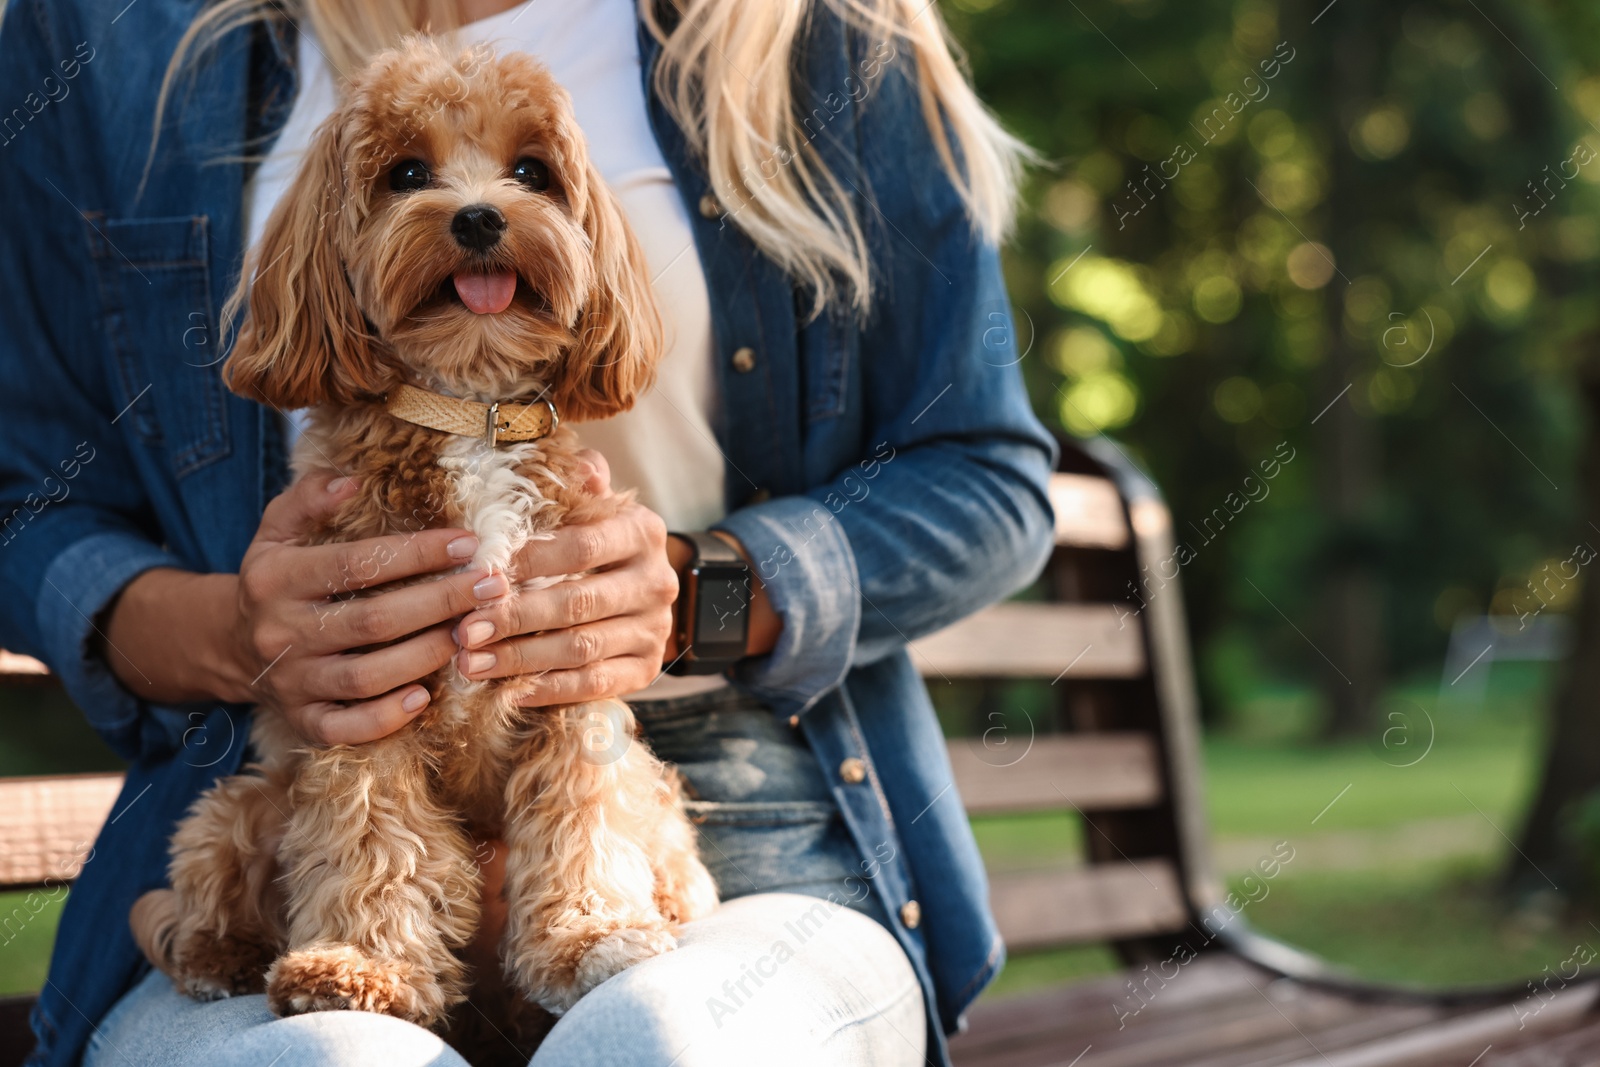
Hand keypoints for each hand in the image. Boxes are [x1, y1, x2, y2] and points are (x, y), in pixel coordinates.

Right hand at [227, 472, 503, 744]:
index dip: (416, 553)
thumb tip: (351, 478)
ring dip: (425, 656)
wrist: (229, 644)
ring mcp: (291, 682)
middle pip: (372, 621)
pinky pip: (344, 729)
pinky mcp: (302, 720)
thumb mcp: (276, 530)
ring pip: (365, 678)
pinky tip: (424, 696)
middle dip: (439, 603)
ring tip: (472, 633)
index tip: (468, 543)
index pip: (356, 564)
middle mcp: (282, 632)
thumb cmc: (276, 578)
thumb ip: (309, 499)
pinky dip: (385, 718)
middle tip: (490, 588)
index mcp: (277, 579)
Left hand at [453, 451, 678, 704]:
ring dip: (520, 658)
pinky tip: (508, 690)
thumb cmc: (595, 542)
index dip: (529, 561)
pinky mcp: (646, 670)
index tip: (478, 572)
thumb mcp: (592, 506)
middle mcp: (656, 582)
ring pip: (581, 649)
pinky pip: (594, 684)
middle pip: (578, 603)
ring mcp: (655, 630)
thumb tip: (581, 466)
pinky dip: (549, 690)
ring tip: (470, 662)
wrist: (642, 592)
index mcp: (642, 533)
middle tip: (463, 628)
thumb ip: (581, 482)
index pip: (582, 546)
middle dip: (514, 617)